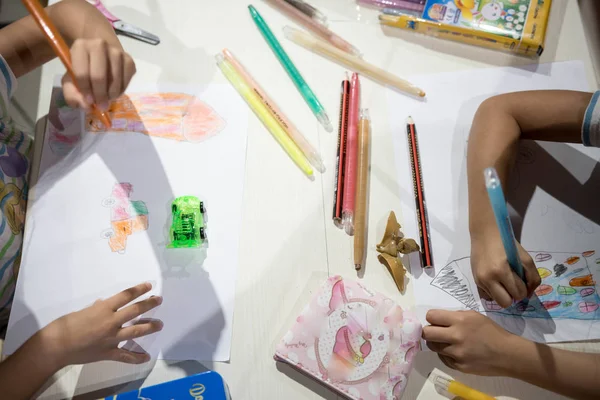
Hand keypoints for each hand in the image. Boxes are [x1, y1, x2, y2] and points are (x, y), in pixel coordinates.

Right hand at [41, 282, 162, 366]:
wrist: (56, 346)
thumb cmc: (65, 325)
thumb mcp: (83, 311)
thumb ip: (97, 309)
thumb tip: (104, 305)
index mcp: (104, 309)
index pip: (126, 295)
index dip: (139, 290)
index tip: (148, 286)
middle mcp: (111, 321)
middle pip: (135, 310)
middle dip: (149, 304)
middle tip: (159, 300)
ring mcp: (112, 338)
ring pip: (136, 330)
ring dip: (150, 327)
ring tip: (160, 324)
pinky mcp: (109, 352)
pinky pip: (126, 356)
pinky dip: (137, 357)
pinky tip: (146, 357)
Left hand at [62, 38, 135, 110]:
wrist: (100, 55)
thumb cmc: (83, 69)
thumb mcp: (70, 80)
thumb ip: (72, 95)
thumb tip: (87, 107)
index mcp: (80, 46)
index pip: (82, 73)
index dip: (85, 91)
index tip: (88, 101)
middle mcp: (99, 45)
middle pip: (100, 76)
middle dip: (100, 95)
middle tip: (100, 106)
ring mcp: (117, 52)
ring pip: (115, 81)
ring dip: (111, 95)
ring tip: (106, 98)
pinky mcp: (129, 60)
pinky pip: (126, 82)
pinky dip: (120, 91)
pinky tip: (114, 91)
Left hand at [422, 309, 519, 375]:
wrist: (508, 354)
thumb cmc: (492, 332)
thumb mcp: (474, 316)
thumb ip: (455, 316)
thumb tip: (439, 319)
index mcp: (460, 321)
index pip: (431, 316)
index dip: (432, 318)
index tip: (435, 320)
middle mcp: (456, 336)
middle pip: (427, 333)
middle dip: (428, 331)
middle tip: (435, 332)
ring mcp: (456, 353)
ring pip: (433, 347)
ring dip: (437, 343)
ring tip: (447, 342)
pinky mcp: (458, 366)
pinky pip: (443, 358)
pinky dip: (446, 354)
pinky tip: (456, 352)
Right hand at [471, 230, 539, 307]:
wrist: (484, 234)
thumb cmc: (506, 243)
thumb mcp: (525, 257)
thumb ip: (532, 277)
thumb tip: (528, 294)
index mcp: (500, 270)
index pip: (518, 294)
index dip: (523, 289)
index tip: (521, 280)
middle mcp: (487, 278)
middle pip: (505, 303)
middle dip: (513, 296)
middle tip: (514, 285)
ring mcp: (479, 280)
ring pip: (496, 301)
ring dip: (503, 294)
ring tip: (504, 281)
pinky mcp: (475, 280)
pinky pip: (487, 295)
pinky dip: (494, 292)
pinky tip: (495, 281)